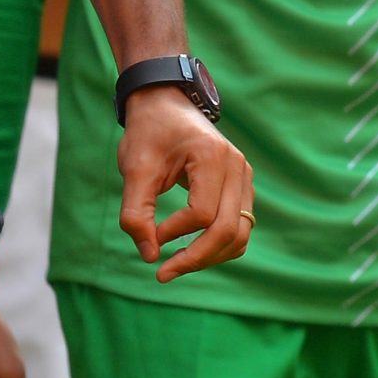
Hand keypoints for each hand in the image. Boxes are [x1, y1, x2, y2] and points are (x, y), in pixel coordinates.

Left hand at [117, 88, 252, 282]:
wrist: (165, 104)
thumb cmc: (148, 134)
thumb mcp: (134, 170)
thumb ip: (136, 213)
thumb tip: (149, 257)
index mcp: (213, 156)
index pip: (202, 213)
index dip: (174, 233)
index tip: (149, 236)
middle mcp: (237, 166)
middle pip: (228, 229)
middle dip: (196, 258)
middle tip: (162, 273)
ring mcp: (244, 176)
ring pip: (239, 234)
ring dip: (209, 257)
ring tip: (175, 265)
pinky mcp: (241, 186)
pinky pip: (239, 227)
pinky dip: (218, 246)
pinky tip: (190, 250)